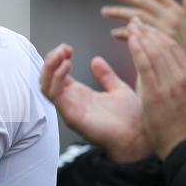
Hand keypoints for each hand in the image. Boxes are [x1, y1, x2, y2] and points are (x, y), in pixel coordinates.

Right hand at [41, 43, 150, 162]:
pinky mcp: (71, 115)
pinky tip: (67, 66)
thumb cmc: (132, 120)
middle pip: (46, 79)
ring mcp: (69, 109)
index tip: (68, 48)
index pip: (56, 75)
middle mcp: (71, 102)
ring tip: (62, 55)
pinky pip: (54, 95)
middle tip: (63, 48)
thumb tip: (96, 60)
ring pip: (45, 86)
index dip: (58, 59)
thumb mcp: (118, 89)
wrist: (140, 137)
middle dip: (50, 60)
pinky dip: (56, 78)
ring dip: (50, 67)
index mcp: (80, 95)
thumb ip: (105, 75)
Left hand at [102, 0, 185, 66]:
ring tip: (104, 11)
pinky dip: (122, 33)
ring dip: (118, 12)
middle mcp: (169, 18)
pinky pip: (133, 35)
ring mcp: (161, 32)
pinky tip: (114, 33)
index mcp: (176, 11)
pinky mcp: (154, 45)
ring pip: (134, 16)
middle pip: (141, 0)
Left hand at [127, 18, 185, 159]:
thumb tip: (183, 67)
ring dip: (141, 35)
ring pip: (155, 51)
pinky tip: (130, 38)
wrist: (183, 146)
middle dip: (149, 30)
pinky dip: (137, 48)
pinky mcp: (156, 93)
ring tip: (132, 25)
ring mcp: (171, 84)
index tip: (149, 28)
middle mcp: (184, 77)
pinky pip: (145, 64)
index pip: (176, 49)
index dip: (160, 35)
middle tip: (136, 21)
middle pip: (165, 46)